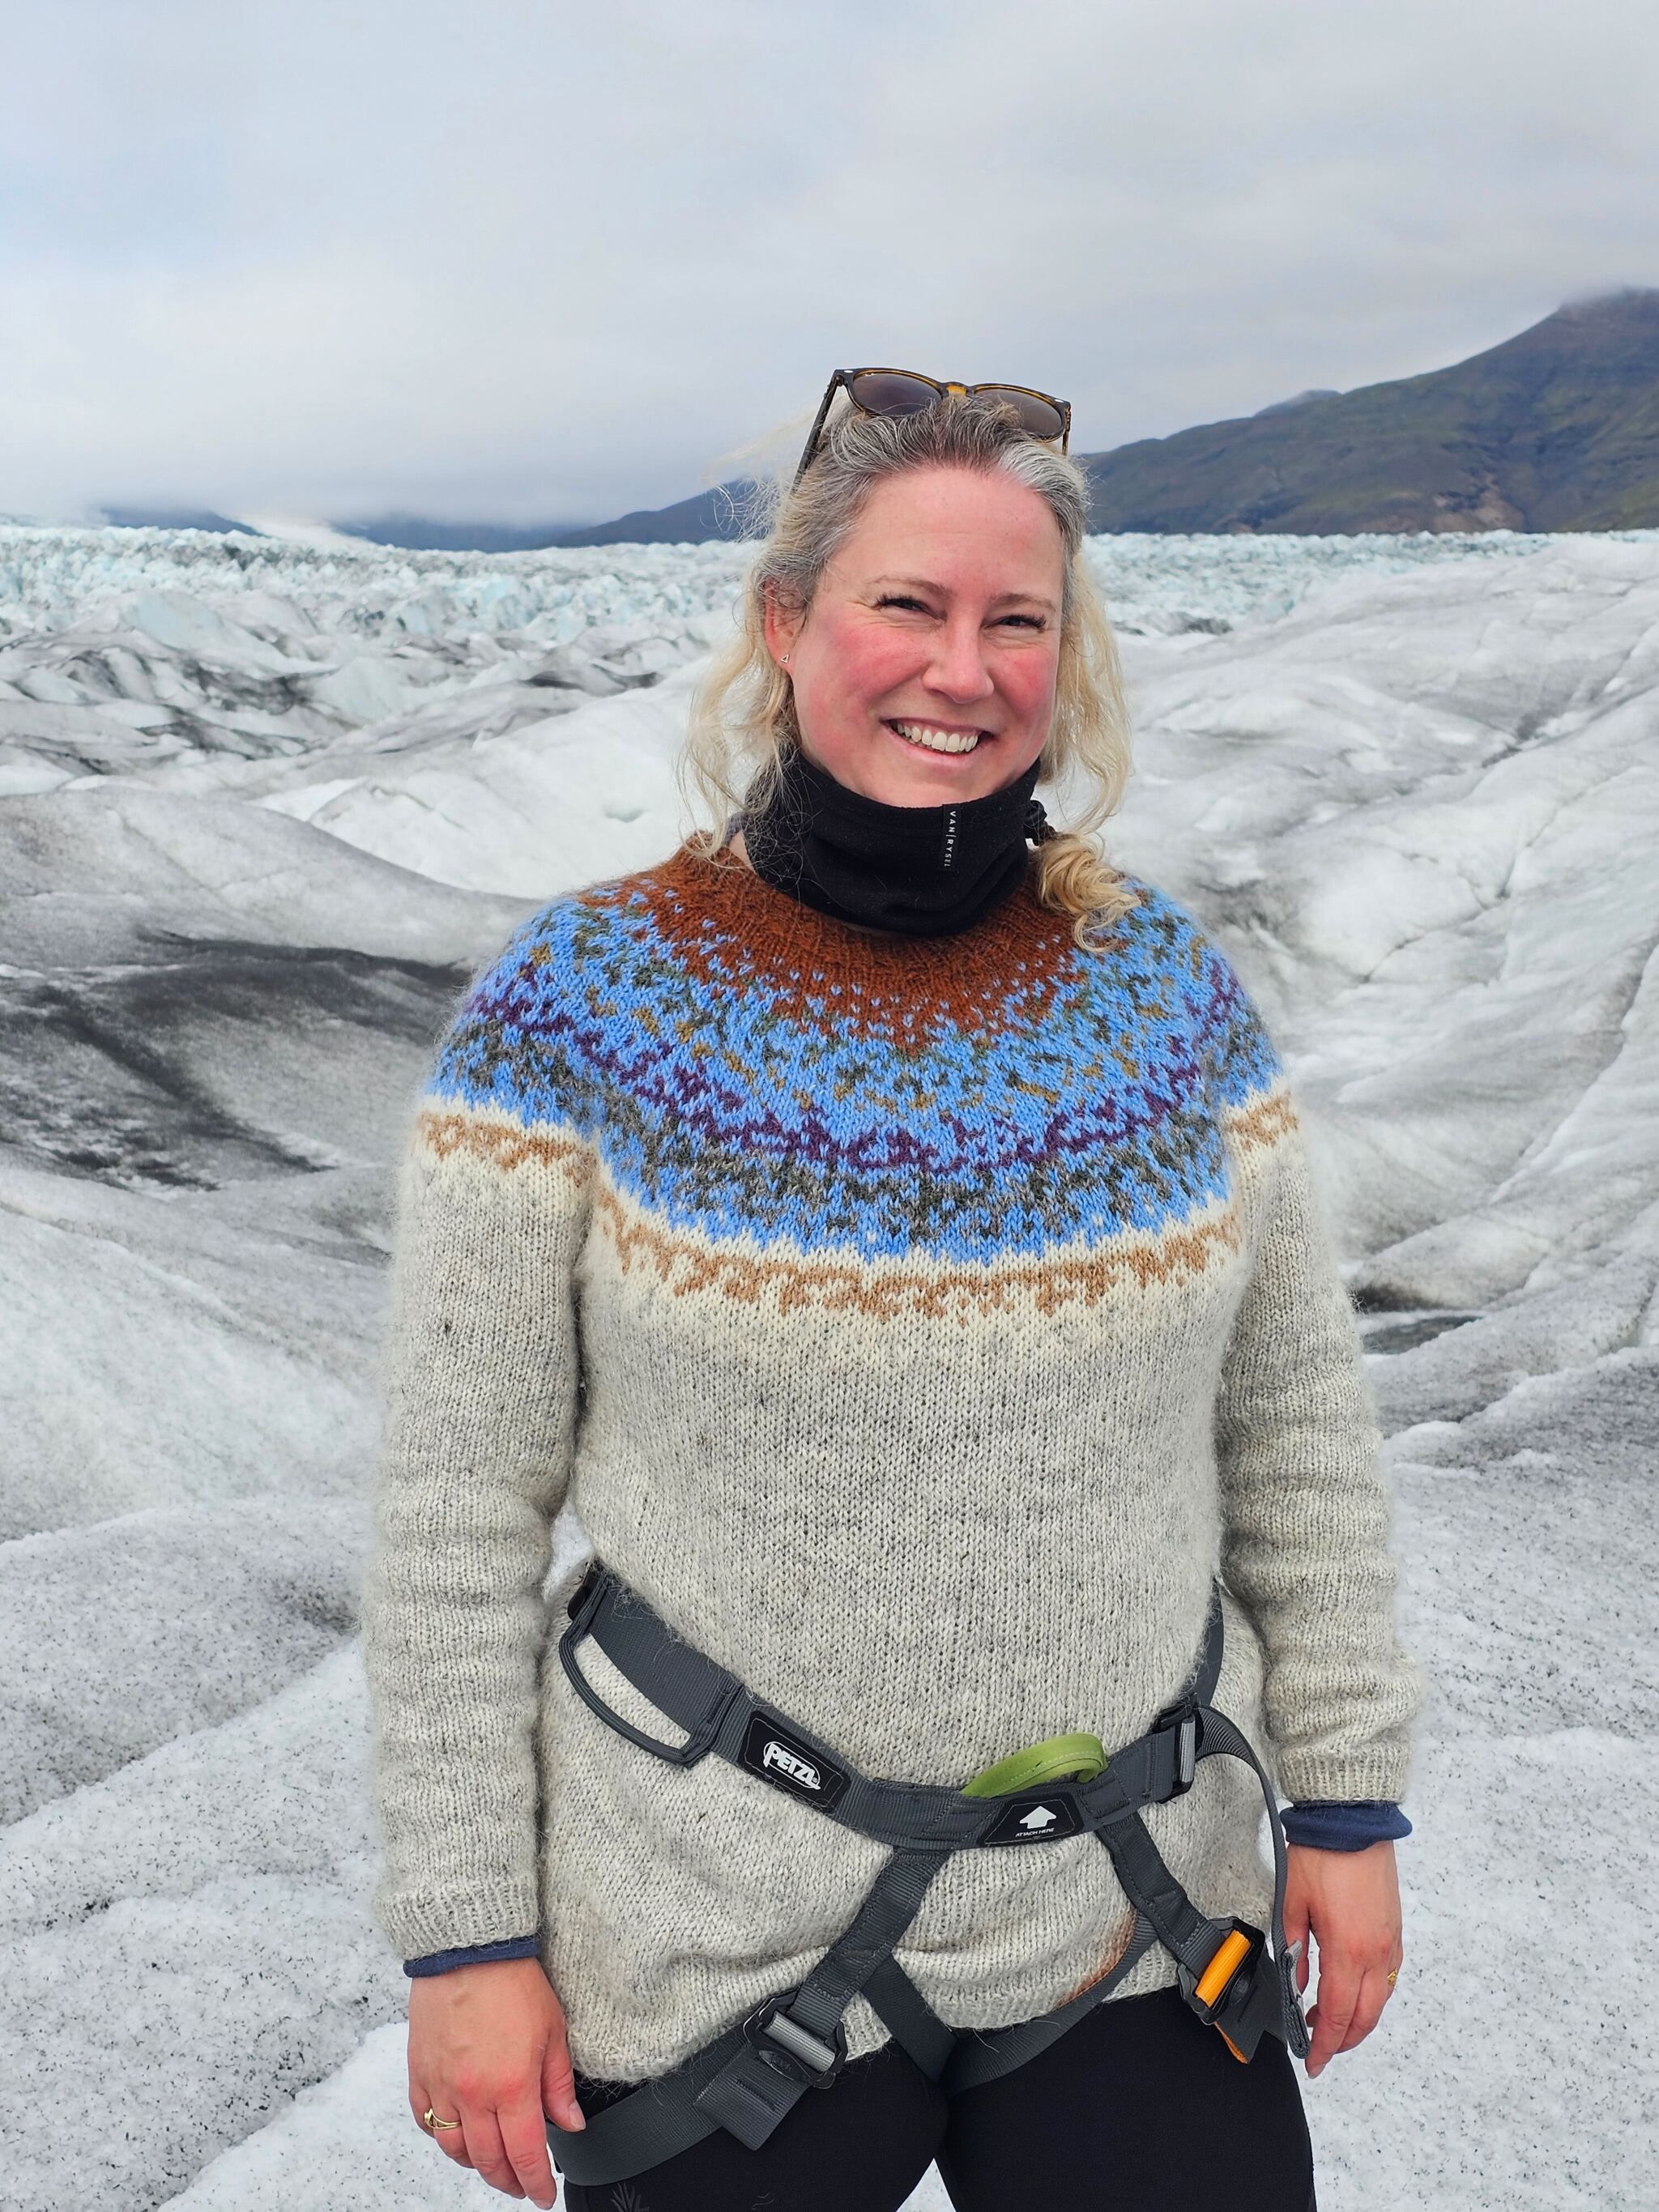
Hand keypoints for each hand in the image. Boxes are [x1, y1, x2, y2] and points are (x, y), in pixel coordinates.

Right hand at [408, 1956, 584, 2205]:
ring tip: (491, 2163)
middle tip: (521, 2184)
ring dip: (475, 2164)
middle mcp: (473, 2094)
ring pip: (454, 2148)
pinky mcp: (419, 2072)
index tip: (543, 2196)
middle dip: (508, 2180)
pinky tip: (455, 2133)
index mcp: (511, 2086)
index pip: (526, 2154)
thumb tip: (571, 2123)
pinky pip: (425, 2121)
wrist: (469, 1946)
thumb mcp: (554, 2030)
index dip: (536, 2183)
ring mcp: (441, 2086)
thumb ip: (559, 2084)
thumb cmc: (512, 1981)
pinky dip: (440, 2136)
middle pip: (488, 2160)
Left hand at [1282, 1840, 1402, 2078]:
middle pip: (1364, 2017)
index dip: (1324, 2044)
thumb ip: (1293, 1949)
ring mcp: (1390, 1943)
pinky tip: (1353, 1991)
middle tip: (1319, 2047)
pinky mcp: (1395, 1931)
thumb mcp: (1291, 1904)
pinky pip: (1388, 1978)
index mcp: (1347, 1950)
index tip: (1312, 2061)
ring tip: (1330, 2021)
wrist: (1351, 1820)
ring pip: (1380, 2001)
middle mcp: (1375, 1953)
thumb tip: (1296, 1982)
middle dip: (1342, 2040)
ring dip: (1358, 2019)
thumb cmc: (1321, 1855)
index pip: (1336, 2015)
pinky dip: (1372, 1995)